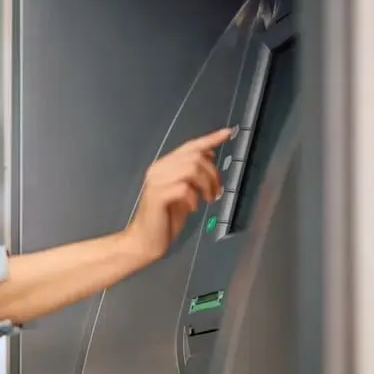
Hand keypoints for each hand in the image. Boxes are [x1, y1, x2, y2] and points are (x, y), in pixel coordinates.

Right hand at [125, 127, 232, 261]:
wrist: (145, 240)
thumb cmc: (165, 219)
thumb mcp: (185, 192)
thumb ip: (193, 174)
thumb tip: (209, 156)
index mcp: (164, 166)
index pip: (189, 146)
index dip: (210, 139)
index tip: (228, 133)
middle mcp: (158, 170)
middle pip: (194, 157)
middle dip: (213, 173)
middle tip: (216, 191)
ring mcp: (156, 182)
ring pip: (191, 169)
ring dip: (206, 184)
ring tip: (208, 199)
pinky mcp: (157, 196)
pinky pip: (184, 188)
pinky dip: (194, 197)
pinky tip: (193, 207)